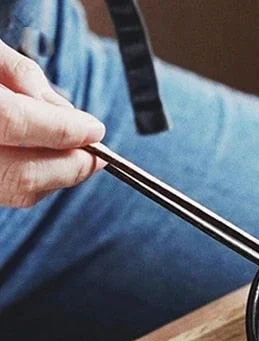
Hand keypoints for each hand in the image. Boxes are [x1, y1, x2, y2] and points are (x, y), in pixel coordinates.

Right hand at [0, 39, 104, 207]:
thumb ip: (21, 76)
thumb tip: (66, 113)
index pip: (18, 124)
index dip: (65, 131)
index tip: (95, 131)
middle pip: (24, 174)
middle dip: (70, 168)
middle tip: (96, 154)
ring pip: (16, 190)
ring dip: (54, 177)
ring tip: (73, 155)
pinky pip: (3, 192)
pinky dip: (30, 181)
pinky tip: (41, 161)